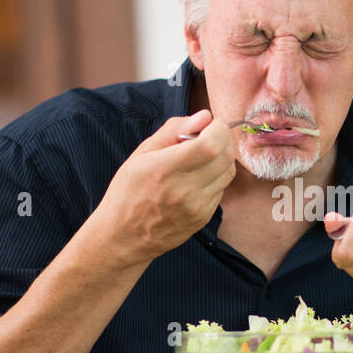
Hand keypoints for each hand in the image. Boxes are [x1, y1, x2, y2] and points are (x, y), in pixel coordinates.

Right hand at [95, 109, 236, 264]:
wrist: (124, 236)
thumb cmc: (128, 191)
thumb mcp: (142, 153)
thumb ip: (174, 130)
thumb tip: (204, 116)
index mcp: (165, 169)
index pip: (211, 144)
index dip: (218, 129)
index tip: (210, 124)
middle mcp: (184, 189)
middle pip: (225, 156)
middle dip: (223, 139)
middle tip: (208, 136)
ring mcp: (196, 206)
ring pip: (228, 172)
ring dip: (222, 157)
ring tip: (202, 156)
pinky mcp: (203, 217)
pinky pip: (222, 189)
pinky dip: (216, 176)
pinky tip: (198, 176)